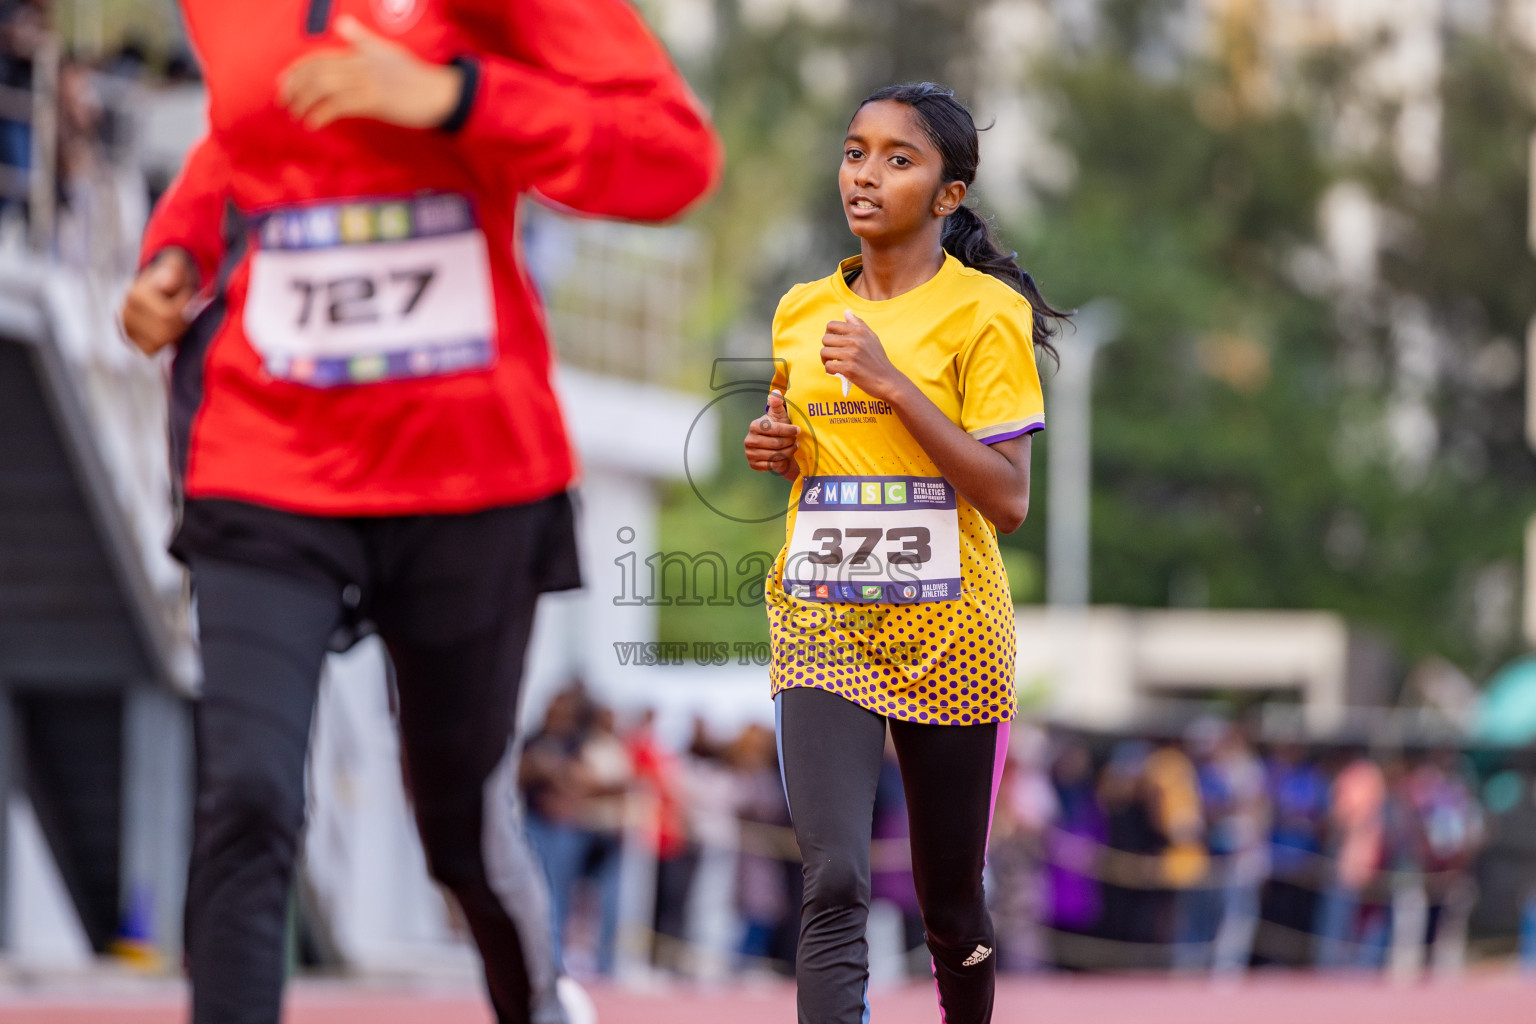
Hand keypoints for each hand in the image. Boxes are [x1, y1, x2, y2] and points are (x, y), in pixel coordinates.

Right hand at [119, 249, 196, 355]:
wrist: (160, 285)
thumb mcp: (176, 267)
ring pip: (158, 343)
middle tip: (183, 307)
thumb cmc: (173, 276)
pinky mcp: (130, 340)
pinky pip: (151, 350)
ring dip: (173, 332)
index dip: (184, 305)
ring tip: (174, 315)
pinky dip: (163, 342)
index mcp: (135, 294)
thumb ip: (173, 271)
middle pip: (164, 333)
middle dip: (181, 322)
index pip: (168, 316)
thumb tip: (167, 283)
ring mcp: (125, 328)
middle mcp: (125, 312)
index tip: (185, 294)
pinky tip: (166, 327)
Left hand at [278, 15, 463, 130]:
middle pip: (316, 72)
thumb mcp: (387, 51)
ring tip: (296, 115)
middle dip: (294, 88)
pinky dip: (322, 114)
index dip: (296, 71)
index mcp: (359, 53)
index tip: (283, 84)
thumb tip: (343, 23)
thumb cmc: (414, 76)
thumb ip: (362, 39)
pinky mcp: (374, 100)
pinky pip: (339, 106)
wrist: (438, 94)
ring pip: (323, 88)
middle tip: (285, 103)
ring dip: (304, 102)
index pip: (318, 58)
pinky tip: (314, 123)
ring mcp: (366, 81)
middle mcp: (359, 64)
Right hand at [743, 388, 800, 480]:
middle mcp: (749, 440)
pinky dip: (782, 462)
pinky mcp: (753, 465)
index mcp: (754, 426)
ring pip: (775, 456)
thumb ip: (777, 404)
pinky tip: (785, 456)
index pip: (774, 429)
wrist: (775, 445)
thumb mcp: (780, 415)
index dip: (789, 430)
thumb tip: (776, 393)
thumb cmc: (779, 427)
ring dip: (788, 452)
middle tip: (796, 440)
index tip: (798, 430)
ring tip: (793, 447)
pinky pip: (772, 466)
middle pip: (776, 444)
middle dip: (789, 442)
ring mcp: (749, 453)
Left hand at [820, 310, 905, 401]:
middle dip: (827, 348)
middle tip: (834, 356)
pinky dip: (830, 370)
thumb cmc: (878, 360)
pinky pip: (828, 366)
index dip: (829, 334)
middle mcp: (855, 340)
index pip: (831, 325)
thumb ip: (858, 324)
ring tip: (835, 364)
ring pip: (824, 352)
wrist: (888, 380)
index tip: (834, 343)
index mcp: (859, 331)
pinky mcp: (849, 368)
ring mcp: (852, 354)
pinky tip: (838, 372)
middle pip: (825, 339)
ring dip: (826, 360)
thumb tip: (846, 312)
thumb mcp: (872, 338)